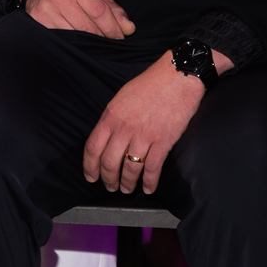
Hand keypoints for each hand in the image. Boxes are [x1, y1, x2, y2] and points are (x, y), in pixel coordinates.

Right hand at [26, 0, 135, 38]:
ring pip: (74, 35)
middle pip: (87, 26)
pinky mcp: (38, 21)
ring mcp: (47, 9)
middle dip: (102, 38)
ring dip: (88, 44)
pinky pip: (61, 39)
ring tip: (93, 45)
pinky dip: (72, 44)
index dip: (112, 28)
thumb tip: (129, 28)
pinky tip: (77, 44)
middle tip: (108, 44)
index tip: (119, 38)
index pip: (100, 12)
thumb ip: (113, 10)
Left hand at [81, 49, 230, 193]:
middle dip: (108, 179)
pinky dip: (149, 182)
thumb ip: (113, 119)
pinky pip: (153, 168)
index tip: (90, 176)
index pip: (92, 147)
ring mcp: (144, 136)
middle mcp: (124, 128)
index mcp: (110, 116)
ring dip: (127, 183)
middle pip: (109, 162)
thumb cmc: (149, 84)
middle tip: (109, 187)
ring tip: (127, 189)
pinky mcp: (163, 141)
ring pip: (130, 168)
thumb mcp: (121, 98)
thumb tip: (108, 137)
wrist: (177, 77)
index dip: (89, 166)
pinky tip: (148, 188)